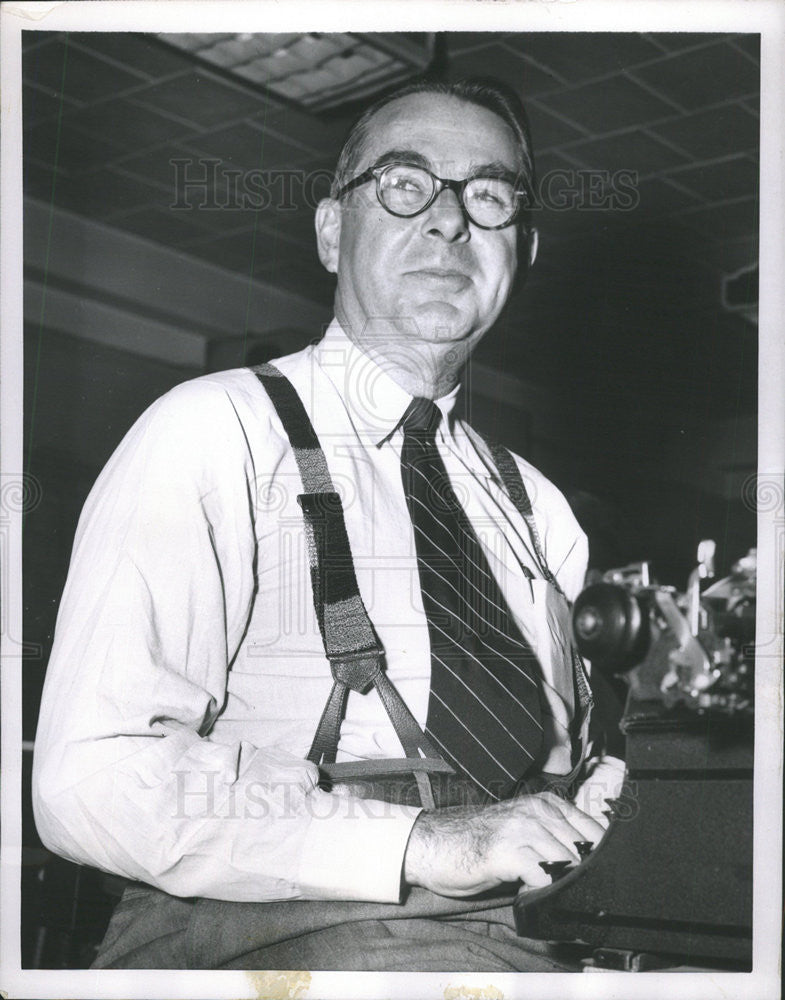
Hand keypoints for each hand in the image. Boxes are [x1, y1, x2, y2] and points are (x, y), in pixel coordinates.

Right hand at [403, 791, 604, 895]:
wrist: (433, 843)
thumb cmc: (477, 842)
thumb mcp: (522, 830)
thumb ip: (553, 838)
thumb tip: (589, 864)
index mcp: (546, 803)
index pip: (594, 831)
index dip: (602, 859)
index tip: (601, 878)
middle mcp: (537, 811)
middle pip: (585, 850)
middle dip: (585, 876)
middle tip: (580, 896)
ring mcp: (523, 829)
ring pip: (569, 863)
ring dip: (565, 884)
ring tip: (553, 894)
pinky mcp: (508, 852)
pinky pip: (544, 876)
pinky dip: (545, 891)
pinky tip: (532, 894)